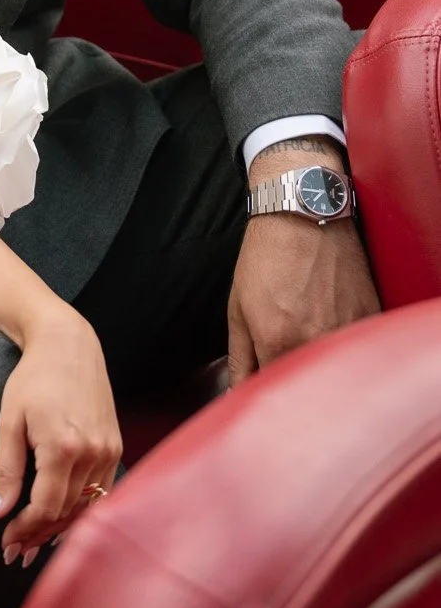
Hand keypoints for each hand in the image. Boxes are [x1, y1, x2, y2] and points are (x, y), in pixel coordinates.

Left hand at [0, 309, 121, 564]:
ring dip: (60, 528)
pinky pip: (100, 492)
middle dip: (38, 535)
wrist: (68, 345)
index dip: (24, 531)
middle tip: (15, 552)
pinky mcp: (115, 448)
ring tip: (35, 544)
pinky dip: (81, 510)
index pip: (45, 508)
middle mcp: (92, 453)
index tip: (6, 543)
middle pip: (66, 512)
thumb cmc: (33, 379)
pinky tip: (62, 521)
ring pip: (85, 507)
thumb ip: (5, 472)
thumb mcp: (9, 422)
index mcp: (62, 447)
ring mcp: (108, 451)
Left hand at [228, 212, 380, 385]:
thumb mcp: (238, 308)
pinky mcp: (370, 315)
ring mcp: (347, 329)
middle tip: (283, 345)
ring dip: (319, 358)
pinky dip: (343, 343)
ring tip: (305, 322)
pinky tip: (328, 316)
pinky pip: (357, 346)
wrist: (303, 215)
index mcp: (278, 341)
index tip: (262, 378)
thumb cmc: (266, 257)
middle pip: (307, 382)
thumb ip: (240, 357)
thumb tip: (237, 392)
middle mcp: (315, 340)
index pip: (274, 390)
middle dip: (292, 373)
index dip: (266, 388)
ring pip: (334, 366)